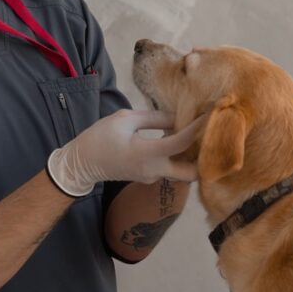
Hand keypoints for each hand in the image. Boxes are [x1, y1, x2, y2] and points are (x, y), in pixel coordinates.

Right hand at [46, 109, 205, 196]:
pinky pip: (170, 168)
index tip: (211, 114)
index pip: (182, 142)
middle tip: (210, 137)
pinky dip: (178, 156)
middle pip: (191, 173)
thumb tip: (177, 116)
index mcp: (147, 153)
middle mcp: (154, 170)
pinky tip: (178, 139)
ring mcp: (152, 177)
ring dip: (192, 157)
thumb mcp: (125, 119)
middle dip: (204, 158)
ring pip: (182, 172)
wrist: (81, 164)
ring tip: (197, 134)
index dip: (198, 128)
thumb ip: (154, 118)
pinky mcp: (149, 177)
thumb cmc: (100, 138)